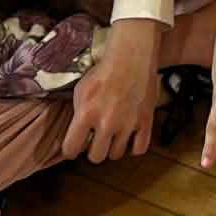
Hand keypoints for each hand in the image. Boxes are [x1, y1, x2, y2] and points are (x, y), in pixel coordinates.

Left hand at [64, 20, 163, 162]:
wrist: (130, 58)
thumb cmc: (104, 71)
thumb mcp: (80, 91)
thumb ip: (78, 114)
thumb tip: (77, 132)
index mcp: (85, 114)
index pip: (71, 149)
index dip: (70, 150)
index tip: (73, 148)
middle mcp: (106, 123)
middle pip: (96, 157)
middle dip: (94, 151)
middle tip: (95, 142)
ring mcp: (127, 125)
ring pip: (116, 155)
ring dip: (113, 147)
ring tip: (112, 137)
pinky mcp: (145, 122)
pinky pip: (139, 149)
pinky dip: (133, 147)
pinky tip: (129, 139)